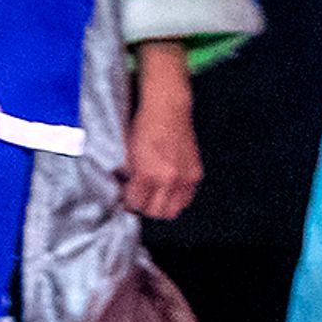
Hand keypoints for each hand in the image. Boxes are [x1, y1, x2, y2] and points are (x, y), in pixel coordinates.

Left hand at [121, 48, 201, 219]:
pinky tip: (167, 190)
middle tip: (139, 201)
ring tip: (153, 197)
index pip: (137, 204)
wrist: (167, 109)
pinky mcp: (195, 174)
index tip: (126, 201)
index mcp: (147, 174)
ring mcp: (184, 178)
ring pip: (173, 210)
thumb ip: (129, 176)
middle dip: (145, 209)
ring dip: (162, 207)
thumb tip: (127, 193)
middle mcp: (168, 179)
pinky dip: (176, 198)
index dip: (129, 204)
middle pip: (156, 212)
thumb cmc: (144, 126)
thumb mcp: (128, 153)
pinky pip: (186, 199)